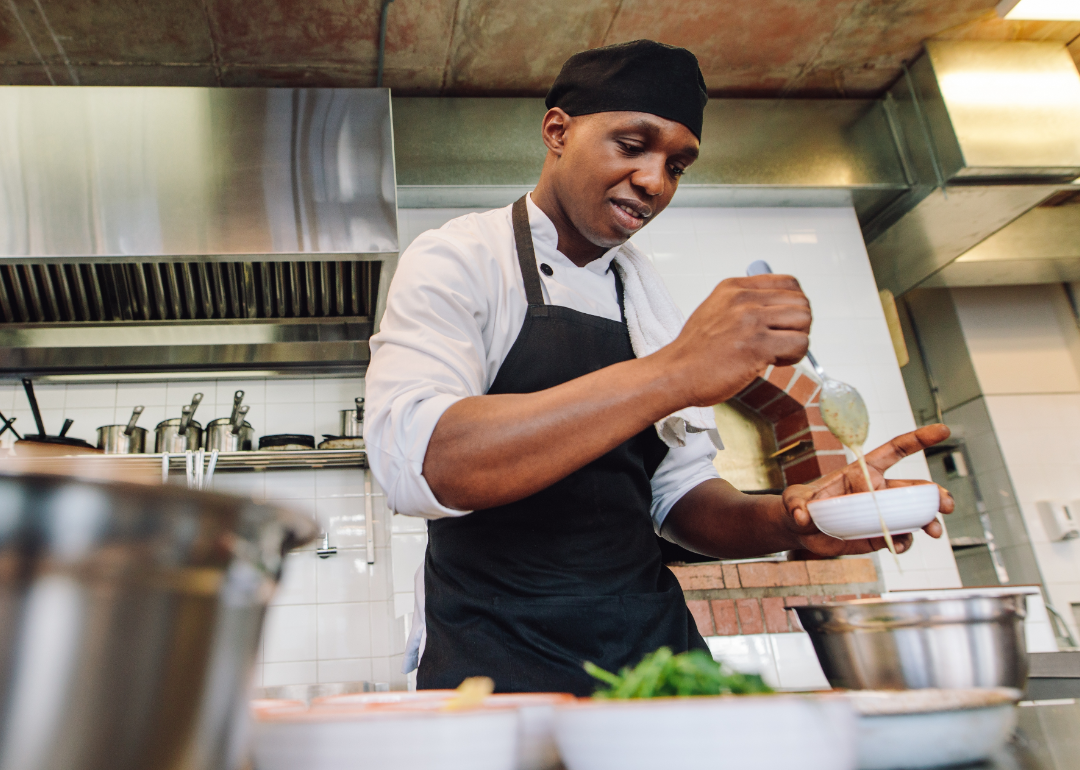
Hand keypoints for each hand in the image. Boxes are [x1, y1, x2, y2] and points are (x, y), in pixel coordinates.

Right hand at [663, 274, 810, 407]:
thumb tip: (778, 310)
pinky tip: (774, 363)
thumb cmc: (695, 352)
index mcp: (733, 288)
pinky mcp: (757, 344)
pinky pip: (800, 343)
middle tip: (780, 341)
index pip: (788, 283)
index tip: (783, 323)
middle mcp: (743, 299)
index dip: (793, 305)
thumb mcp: (716, 311)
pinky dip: (794, 357)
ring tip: (777, 352)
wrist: (675, 374)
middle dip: (798, 325)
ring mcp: (750, 320)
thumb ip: (744, 305)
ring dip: (797, 340)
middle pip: (801, 301)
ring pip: (804, 320)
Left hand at [780, 424, 954, 558]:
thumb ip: (796, 504)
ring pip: (914, 513)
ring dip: (928, 520)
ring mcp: (881, 513)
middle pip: (914, 487)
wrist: (800, 531)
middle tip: (946, 505)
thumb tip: (802, 515)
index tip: (944, 430)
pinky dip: (904, 542)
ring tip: (934, 531)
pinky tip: (899, 546)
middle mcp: (878, 490)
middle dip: (935, 494)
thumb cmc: (799, 506)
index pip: (896, 450)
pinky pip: (899, 537)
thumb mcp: (794, 500)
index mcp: (863, 471)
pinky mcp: (879, 534)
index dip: (920, 439)